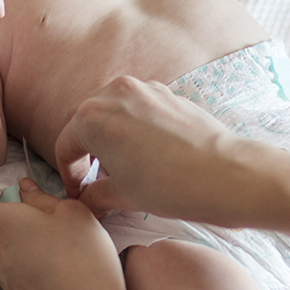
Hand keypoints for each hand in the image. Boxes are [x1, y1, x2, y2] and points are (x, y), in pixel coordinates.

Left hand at [0, 178, 127, 289]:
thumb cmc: (79, 255)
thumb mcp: (68, 210)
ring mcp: (2, 278)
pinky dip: (31, 254)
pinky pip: (15, 264)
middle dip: (5, 214)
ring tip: (57, 231)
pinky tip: (61, 254)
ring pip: (0, 247)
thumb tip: (25, 190)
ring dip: (21, 234)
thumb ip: (40, 196)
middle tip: (38, 207)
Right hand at [55, 76, 249, 223]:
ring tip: (120, 166)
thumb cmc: (171, 185)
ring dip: (108, 134)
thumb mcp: (122, 195)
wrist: (224, 174)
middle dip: (84, 149)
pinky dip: (132, 126)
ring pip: (112, 109)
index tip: (78, 193)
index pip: (65, 145)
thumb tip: (88, 200)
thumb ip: (95, 195)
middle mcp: (114, 93)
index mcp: (92, 117)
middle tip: (93, 179)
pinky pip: (138, 107)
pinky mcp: (168, 94)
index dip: (68, 175)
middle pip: (84, 120)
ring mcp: (144, 89)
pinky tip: (145, 153)